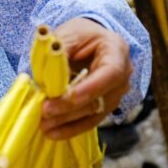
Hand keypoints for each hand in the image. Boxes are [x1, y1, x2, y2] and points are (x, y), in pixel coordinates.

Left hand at [40, 17, 132, 139]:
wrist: (88, 41)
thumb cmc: (79, 35)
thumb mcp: (68, 34)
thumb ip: (58, 53)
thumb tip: (47, 78)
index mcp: (117, 51)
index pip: (110, 73)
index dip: (91, 88)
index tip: (69, 97)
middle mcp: (123, 76)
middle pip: (101, 98)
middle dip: (71, 108)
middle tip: (45, 112)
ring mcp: (116, 94)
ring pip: (94, 113)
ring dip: (68, 122)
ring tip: (44, 126)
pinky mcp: (104, 107)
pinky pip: (89, 121)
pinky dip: (70, 128)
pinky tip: (52, 133)